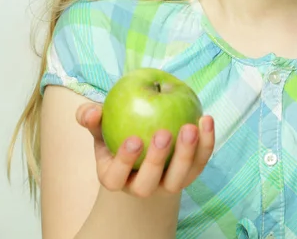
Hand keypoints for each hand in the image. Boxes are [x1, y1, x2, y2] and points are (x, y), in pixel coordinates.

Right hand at [75, 103, 214, 198]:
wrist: (145, 146)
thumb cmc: (118, 133)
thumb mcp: (101, 126)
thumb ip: (92, 118)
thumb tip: (90, 112)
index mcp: (115, 177)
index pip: (116, 176)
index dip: (124, 161)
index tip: (133, 138)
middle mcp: (141, 186)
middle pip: (148, 183)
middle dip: (156, 160)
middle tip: (163, 132)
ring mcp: (167, 183)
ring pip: (178, 177)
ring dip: (187, 153)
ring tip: (191, 127)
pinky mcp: (189, 174)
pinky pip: (200, 162)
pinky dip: (206, 143)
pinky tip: (206, 118)